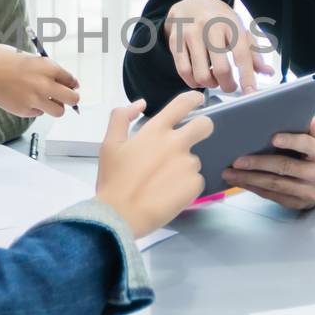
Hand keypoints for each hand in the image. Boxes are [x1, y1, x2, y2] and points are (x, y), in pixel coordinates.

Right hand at [0, 43, 81, 117]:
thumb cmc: (2, 60)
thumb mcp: (29, 58)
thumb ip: (46, 70)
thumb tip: (62, 82)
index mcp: (48, 67)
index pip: (72, 80)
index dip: (71, 84)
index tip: (69, 85)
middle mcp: (44, 84)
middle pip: (73, 99)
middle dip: (71, 98)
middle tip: (65, 97)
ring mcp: (34, 99)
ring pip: (59, 111)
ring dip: (54, 106)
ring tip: (44, 99)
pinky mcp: (23, 110)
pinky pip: (38, 113)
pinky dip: (35, 108)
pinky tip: (23, 98)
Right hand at [95, 92, 214, 236]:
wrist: (120, 215)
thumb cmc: (113, 180)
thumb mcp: (109, 144)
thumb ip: (121, 117)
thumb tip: (140, 103)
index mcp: (155, 131)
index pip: (183, 104)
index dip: (194, 99)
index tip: (198, 100)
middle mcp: (176, 143)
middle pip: (205, 125)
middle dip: (203, 127)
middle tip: (192, 139)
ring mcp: (187, 164)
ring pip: (195, 159)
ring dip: (183, 166)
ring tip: (163, 182)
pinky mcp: (194, 185)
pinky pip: (195, 180)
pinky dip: (185, 186)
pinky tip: (168, 194)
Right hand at [165, 0, 274, 92]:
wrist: (190, 3)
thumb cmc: (219, 19)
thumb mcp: (239, 29)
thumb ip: (253, 52)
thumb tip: (267, 72)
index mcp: (230, 24)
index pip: (242, 55)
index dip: (247, 77)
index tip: (250, 92)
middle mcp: (210, 27)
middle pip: (221, 69)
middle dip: (228, 85)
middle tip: (230, 86)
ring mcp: (190, 34)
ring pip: (201, 74)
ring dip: (210, 84)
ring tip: (214, 80)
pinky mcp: (175, 41)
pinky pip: (183, 71)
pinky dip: (193, 82)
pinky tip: (199, 78)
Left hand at [222, 118, 314, 210]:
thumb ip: (310, 129)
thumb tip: (306, 118)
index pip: (306, 145)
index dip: (290, 141)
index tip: (273, 138)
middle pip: (285, 168)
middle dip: (258, 164)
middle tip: (236, 161)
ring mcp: (309, 192)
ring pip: (276, 185)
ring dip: (250, 179)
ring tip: (230, 173)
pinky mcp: (299, 204)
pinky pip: (273, 196)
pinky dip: (255, 188)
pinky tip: (241, 182)